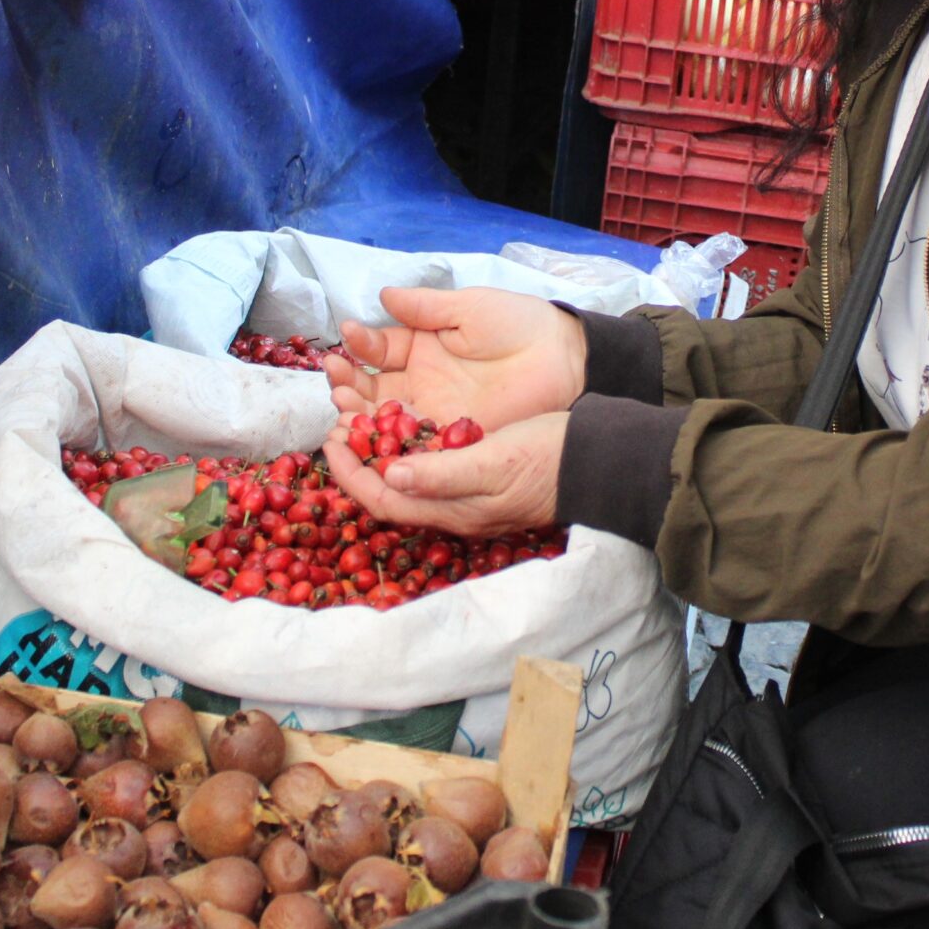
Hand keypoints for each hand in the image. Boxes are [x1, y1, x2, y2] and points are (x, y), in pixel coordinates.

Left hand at [323, 410, 565, 536]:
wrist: (595, 458)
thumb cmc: (547, 458)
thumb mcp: (492, 461)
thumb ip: (441, 472)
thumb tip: (391, 476)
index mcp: (452, 510)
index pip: (383, 500)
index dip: (352, 474)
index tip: (333, 438)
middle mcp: (453, 507)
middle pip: (390, 492)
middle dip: (361, 461)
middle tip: (340, 423)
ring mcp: (467, 494)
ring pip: (408, 478)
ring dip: (381, 452)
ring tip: (364, 418)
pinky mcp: (481, 475)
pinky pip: (429, 467)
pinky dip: (408, 446)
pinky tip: (406, 424)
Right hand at [324, 285, 587, 431]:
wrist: (563, 357)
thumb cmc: (518, 324)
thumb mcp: (468, 308)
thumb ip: (425, 307)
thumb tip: (384, 295)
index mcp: (421, 346)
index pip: (378, 349)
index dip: (360, 345)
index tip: (346, 338)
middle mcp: (420, 382)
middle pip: (372, 388)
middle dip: (349, 383)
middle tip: (335, 378)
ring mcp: (433, 412)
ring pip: (384, 418)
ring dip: (359, 412)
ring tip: (341, 405)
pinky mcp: (451, 438)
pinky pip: (414, 445)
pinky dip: (390, 443)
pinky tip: (369, 437)